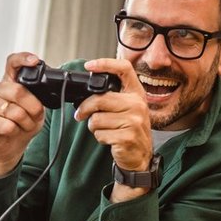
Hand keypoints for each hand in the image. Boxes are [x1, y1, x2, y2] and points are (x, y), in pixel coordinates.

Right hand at [0, 52, 44, 177]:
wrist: (10, 145)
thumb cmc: (23, 123)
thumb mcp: (37, 109)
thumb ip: (39, 98)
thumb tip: (42, 95)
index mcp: (10, 82)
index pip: (13, 63)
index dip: (23, 59)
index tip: (35, 61)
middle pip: (17, 90)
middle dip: (33, 107)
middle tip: (35, 116)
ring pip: (12, 110)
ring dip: (25, 122)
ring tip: (23, 125)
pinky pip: (5, 125)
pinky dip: (14, 131)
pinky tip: (12, 131)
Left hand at [75, 58, 153, 176]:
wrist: (141, 156)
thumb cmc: (129, 130)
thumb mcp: (127, 109)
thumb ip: (112, 97)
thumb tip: (85, 93)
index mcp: (136, 93)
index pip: (124, 68)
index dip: (105, 63)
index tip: (89, 66)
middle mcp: (138, 104)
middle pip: (100, 98)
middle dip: (85, 108)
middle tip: (80, 114)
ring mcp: (134, 121)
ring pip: (97, 119)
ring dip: (94, 127)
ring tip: (104, 129)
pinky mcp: (127, 137)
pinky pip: (100, 134)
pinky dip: (100, 138)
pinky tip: (110, 139)